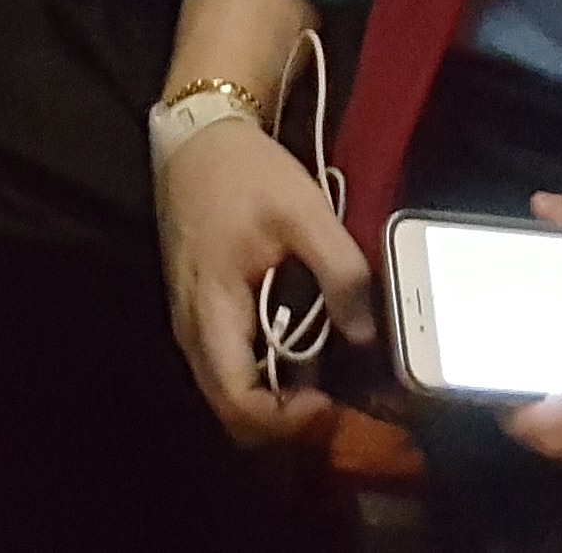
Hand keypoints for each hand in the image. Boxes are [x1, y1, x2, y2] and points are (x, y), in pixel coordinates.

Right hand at [154, 119, 364, 447]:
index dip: (286, 421)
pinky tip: (305, 351)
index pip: (237, 403)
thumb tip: (367, 336)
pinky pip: (231, 368)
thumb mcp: (305, 212)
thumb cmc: (245, 174)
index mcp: (212, 310)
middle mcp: (193, 332)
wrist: (198, 140)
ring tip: (330, 378)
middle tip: (339, 400)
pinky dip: (268, 375)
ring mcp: (193, 326)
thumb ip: (340, 272)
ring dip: (278, 399)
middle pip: (232, 411)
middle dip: (287, 420)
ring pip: (231, 393)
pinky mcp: (202, 317)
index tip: (331, 402)